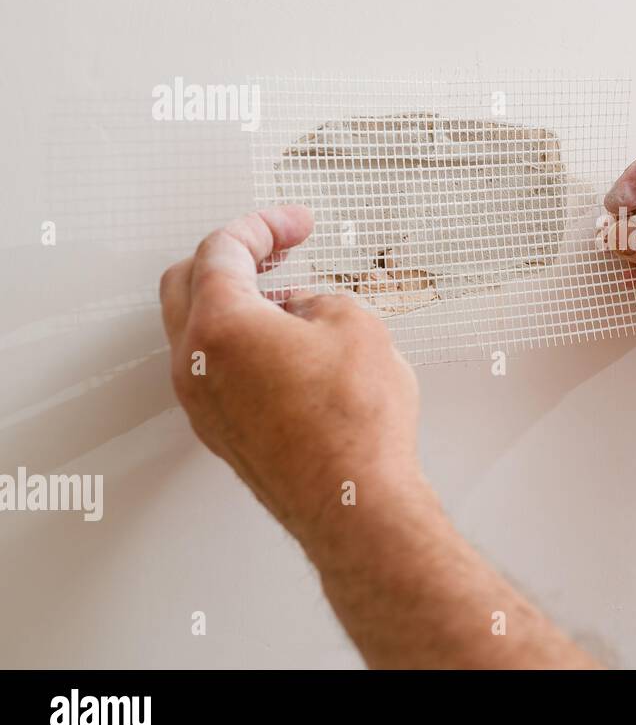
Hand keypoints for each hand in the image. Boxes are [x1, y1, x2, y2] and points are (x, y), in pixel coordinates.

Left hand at [159, 207, 423, 545]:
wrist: (355, 500)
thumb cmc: (354, 426)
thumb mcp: (358, 326)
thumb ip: (322, 299)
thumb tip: (308, 310)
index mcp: (221, 325)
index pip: (223, 250)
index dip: (264, 226)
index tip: (293, 224)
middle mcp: (196, 363)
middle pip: (188, 283)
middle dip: (233, 256)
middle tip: (277, 247)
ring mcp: (203, 402)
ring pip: (198, 329)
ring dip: (237, 302)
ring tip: (292, 299)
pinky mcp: (222, 431)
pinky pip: (215, 368)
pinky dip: (241, 342)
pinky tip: (287, 346)